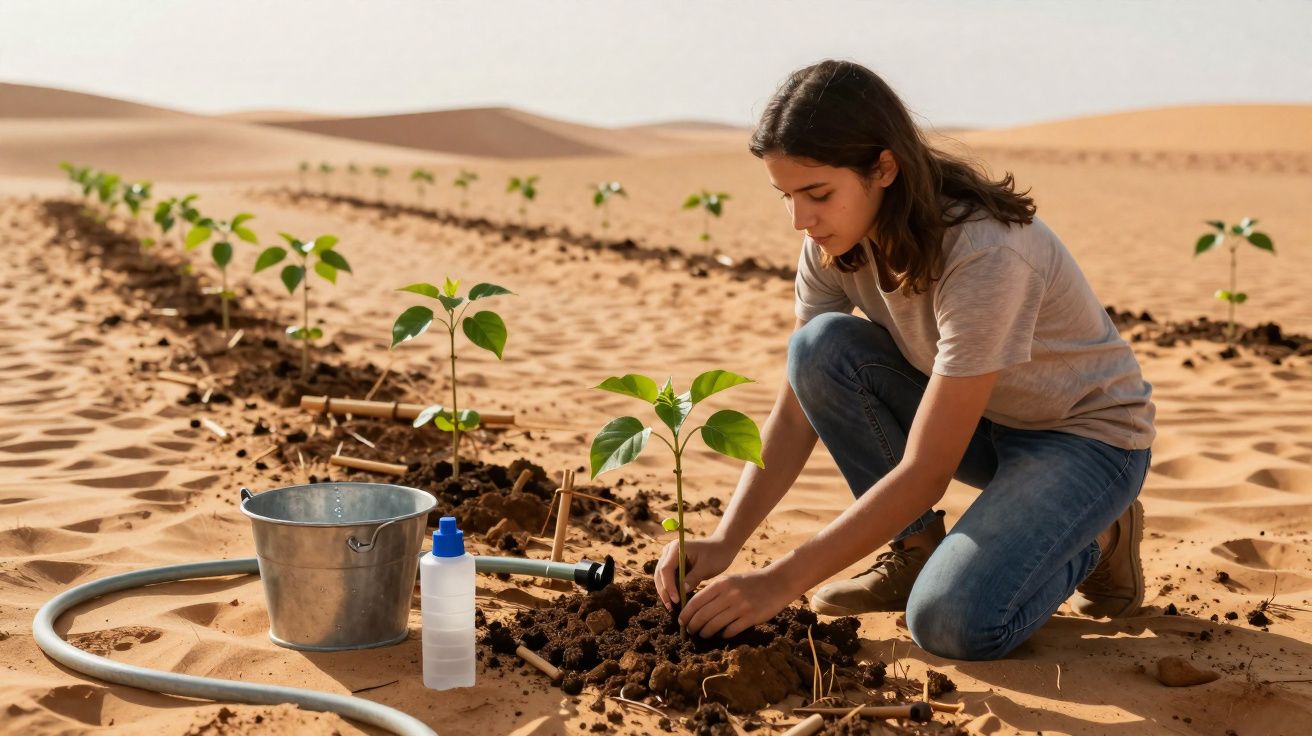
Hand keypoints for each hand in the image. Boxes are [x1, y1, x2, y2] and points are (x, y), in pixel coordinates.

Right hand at [653, 537, 734, 609]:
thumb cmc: (716, 555)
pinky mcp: (673, 564)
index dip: (668, 586)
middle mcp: (669, 551)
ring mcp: (669, 557)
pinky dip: (670, 588)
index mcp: (676, 548)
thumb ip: (693, 578)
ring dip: (665, 591)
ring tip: (671, 607)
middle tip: (670, 607)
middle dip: (664, 591)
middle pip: (660, 573)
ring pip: (661, 577)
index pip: (666, 569)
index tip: (676, 600)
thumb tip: (682, 592)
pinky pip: (668, 578)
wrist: (721, 547)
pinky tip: (675, 600)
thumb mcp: (706, 567)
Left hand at [678, 567, 797, 638]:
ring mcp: (740, 606)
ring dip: (706, 632)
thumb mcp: (730, 580)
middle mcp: (728, 595)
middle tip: (690, 631)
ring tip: (702, 635)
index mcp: (721, 584)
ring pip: (715, 625)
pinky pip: (731, 630)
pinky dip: (724, 634)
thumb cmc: (750, 582)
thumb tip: (695, 607)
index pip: (696, 601)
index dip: (686, 613)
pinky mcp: (750, 617)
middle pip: (703, 615)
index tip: (681, 621)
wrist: (777, 582)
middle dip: (693, 626)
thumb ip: (714, 591)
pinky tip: (722, 635)